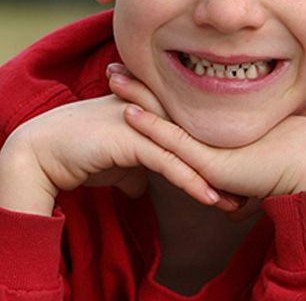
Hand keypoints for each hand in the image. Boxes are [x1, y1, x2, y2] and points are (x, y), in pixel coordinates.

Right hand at [0, 68, 220, 216]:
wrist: (43, 149)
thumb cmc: (79, 151)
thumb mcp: (116, 159)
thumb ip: (134, 166)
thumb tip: (142, 185)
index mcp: (157, 113)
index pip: (196, 134)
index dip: (218, 155)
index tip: (242, 177)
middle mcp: (156, 113)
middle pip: (201, 140)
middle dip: (227, 165)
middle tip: (253, 186)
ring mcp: (146, 123)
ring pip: (190, 153)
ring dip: (215, 179)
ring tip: (238, 200)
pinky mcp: (133, 139)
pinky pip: (170, 164)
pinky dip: (192, 182)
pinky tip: (210, 198)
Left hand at [110, 67, 305, 200]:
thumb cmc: (293, 172)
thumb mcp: (258, 177)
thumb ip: (240, 186)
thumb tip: (232, 205)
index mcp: (221, 130)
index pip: (182, 107)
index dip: (159, 89)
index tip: (138, 73)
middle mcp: (214, 130)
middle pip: (169, 101)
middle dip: (141, 83)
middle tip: (115, 63)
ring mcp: (212, 142)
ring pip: (166, 114)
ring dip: (136, 95)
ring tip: (111, 76)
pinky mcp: (210, 160)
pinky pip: (173, 141)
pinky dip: (149, 126)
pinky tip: (127, 113)